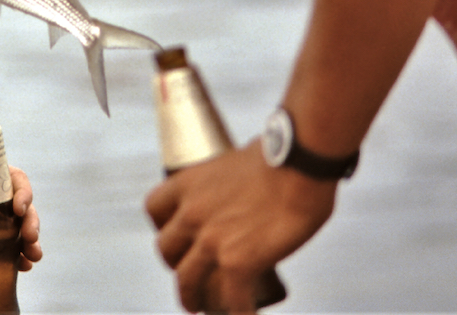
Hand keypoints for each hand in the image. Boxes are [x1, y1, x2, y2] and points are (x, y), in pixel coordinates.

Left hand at [0, 158, 42, 269]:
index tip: (20, 208)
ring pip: (11, 226)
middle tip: (31, 239)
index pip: (10, 176)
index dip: (22, 191)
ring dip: (26, 241)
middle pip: (17, 205)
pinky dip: (11, 254)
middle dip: (30, 221)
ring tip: (31, 258)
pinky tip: (20, 266)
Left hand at [145, 141, 335, 312]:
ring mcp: (211, 240)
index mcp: (187, 184)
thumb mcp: (235, 161)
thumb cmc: (279, 157)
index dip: (164, 227)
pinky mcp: (238, 263)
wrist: (300, 164)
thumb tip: (245, 185)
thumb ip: (230, 179)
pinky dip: (238, 313)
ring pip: (187, 281)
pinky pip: (231, 301)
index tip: (178, 238)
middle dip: (177, 265)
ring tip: (201, 308)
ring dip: (192, 298)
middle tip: (190, 276)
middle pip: (167, 250)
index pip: (155, 209)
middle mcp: (191, 213)